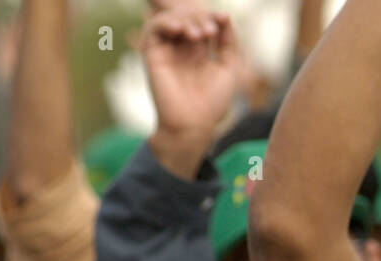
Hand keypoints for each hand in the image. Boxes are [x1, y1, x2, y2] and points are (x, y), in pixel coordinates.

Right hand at [142, 5, 240, 175]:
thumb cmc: (212, 102)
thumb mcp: (228, 67)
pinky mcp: (152, 54)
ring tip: (200, 34)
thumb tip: (225, 15)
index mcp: (198, 49)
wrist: (194, 124)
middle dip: (200, 17)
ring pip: (170, 18)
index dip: (212, 15)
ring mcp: (166, 49)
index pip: (202, 20)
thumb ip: (228, 42)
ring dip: (186, 19)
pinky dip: (165, 23)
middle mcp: (180, 47)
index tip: (223, 18)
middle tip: (210, 32)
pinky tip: (179, 30)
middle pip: (186, 16)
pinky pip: (153, 29)